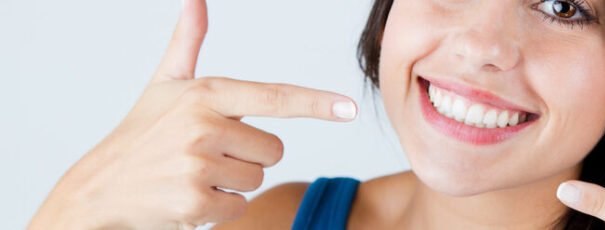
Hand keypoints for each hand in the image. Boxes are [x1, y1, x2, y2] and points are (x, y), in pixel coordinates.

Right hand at [28, 0, 356, 228]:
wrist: (98, 188)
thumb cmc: (140, 135)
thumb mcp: (164, 86)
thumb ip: (187, 45)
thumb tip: (195, 1)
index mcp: (205, 94)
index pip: (274, 96)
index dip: (316, 103)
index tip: (349, 108)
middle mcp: (203, 125)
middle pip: (274, 148)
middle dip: (248, 156)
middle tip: (206, 154)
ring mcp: (198, 165)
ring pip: (257, 178)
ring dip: (232, 183)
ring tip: (193, 174)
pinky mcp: (195, 202)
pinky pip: (239, 206)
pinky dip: (219, 208)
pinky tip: (188, 198)